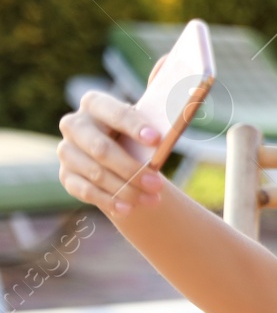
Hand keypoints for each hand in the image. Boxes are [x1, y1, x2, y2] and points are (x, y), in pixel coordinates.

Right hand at [57, 89, 166, 215]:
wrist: (120, 153)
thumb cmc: (135, 134)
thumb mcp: (144, 124)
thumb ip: (155, 122)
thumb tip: (174, 127)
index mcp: (94, 103)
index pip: (113, 113)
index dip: (134, 126)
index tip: (157, 140)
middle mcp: (74, 124)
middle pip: (101, 148)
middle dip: (132, 169)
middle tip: (158, 184)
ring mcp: (67, 151)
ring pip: (96, 173)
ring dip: (126, 189)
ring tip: (153, 199)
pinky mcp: (66, 175)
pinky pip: (86, 191)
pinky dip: (109, 201)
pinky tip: (128, 208)